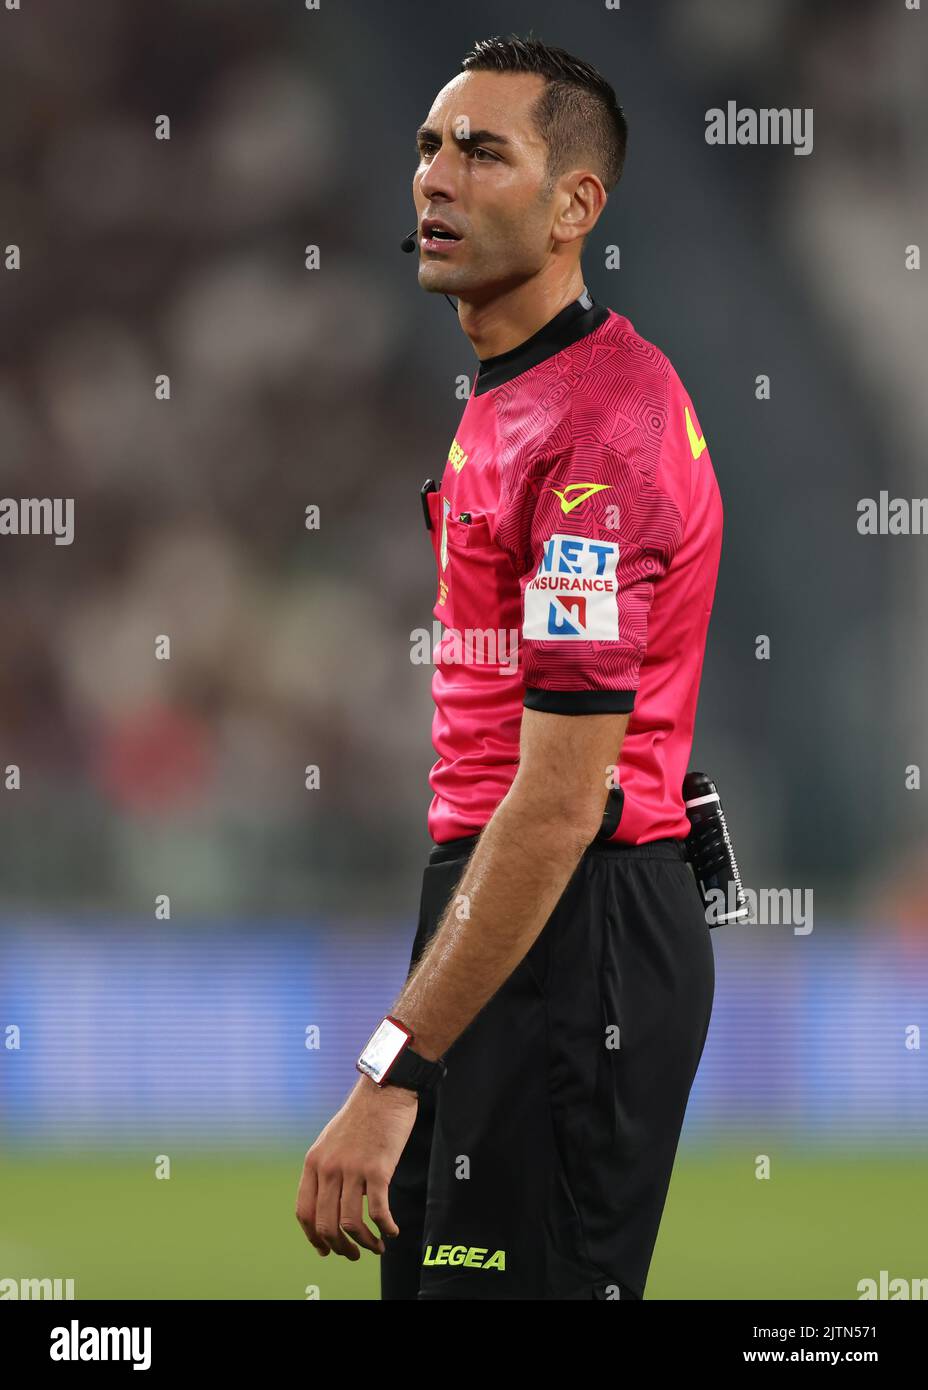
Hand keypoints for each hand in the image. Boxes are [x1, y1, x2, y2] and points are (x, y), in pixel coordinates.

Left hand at [295, 1075, 417, 1259]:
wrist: (384, 1090)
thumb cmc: (362, 1115)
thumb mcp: (332, 1140)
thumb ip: (328, 1169)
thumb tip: (334, 1202)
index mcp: (314, 1162)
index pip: (304, 1212)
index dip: (313, 1237)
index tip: (325, 1249)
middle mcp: (329, 1168)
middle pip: (326, 1224)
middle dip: (339, 1247)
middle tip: (353, 1255)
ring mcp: (352, 1169)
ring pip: (350, 1224)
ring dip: (364, 1244)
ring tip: (376, 1248)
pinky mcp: (378, 1169)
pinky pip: (378, 1212)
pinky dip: (385, 1228)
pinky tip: (392, 1231)